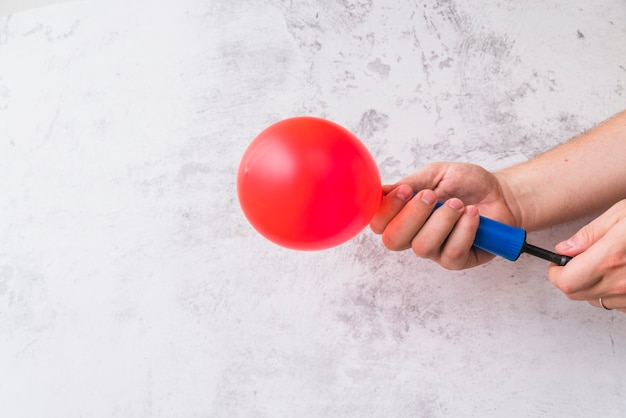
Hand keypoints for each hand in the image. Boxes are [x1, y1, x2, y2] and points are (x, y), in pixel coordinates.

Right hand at [370, 162, 517, 269]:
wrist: (501, 194)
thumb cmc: (467, 184)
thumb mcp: (436, 174)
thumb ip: (410, 183)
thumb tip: (382, 191)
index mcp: (404, 215)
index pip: (379, 223)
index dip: (387, 209)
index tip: (406, 190)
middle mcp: (414, 235)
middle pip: (393, 240)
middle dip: (412, 215)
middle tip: (432, 196)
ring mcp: (435, 250)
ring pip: (422, 246)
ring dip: (442, 220)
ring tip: (459, 204)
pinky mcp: (456, 261)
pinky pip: (452, 252)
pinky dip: (464, 229)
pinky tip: (473, 215)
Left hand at [549, 199, 625, 312]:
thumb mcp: (624, 214)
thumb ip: (591, 234)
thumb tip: (564, 249)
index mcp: (612, 257)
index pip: (566, 281)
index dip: (556, 273)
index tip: (557, 263)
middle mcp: (624, 282)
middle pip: (577, 294)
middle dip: (570, 279)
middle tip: (577, 261)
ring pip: (598, 300)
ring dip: (593, 286)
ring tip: (609, 262)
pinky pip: (620, 304)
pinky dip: (615, 291)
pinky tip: (625, 271)